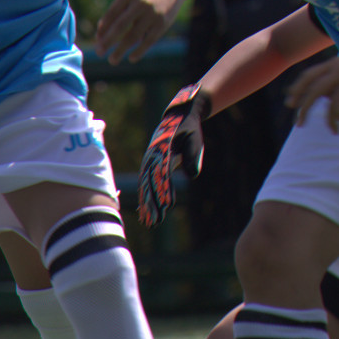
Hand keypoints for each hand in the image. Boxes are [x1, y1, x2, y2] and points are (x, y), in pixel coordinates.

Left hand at [89, 0, 179, 61]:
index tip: (97, 40)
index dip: (103, 28)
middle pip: (120, 25)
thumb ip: (115, 11)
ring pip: (133, 36)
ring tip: (112, 60)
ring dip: (121, 50)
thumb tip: (100, 33)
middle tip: (98, 52)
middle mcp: (140, 3)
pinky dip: (139, 51)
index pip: (112, 14)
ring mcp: (152, 13)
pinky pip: (148, 41)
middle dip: (108, 41)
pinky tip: (131, 58)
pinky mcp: (162, 23)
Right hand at [132, 84, 207, 225]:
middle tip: (154, 222)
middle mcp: (152, 157)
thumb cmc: (189, 129)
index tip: (167, 206)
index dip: (164, 191)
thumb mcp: (194, 139)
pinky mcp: (151, 164)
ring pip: (146, 185)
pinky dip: (146, 197)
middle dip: (152, 204)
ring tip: (149, 222)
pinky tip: (144, 211)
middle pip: (150, 183)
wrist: (179, 116)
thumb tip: (192, 174)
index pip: (162, 175)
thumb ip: (192, 155)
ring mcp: (150, 161)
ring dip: (147, 204)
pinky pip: (147, 183)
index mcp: (162, 151)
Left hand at [284, 49, 338, 134]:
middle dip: (304, 107)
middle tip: (300, 123)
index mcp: (333, 64)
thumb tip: (315, 97)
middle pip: (314, 88)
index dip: (296, 90)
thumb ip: (331, 82)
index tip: (290, 104)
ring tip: (333, 128)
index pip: (308, 76)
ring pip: (331, 100)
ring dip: (329, 118)